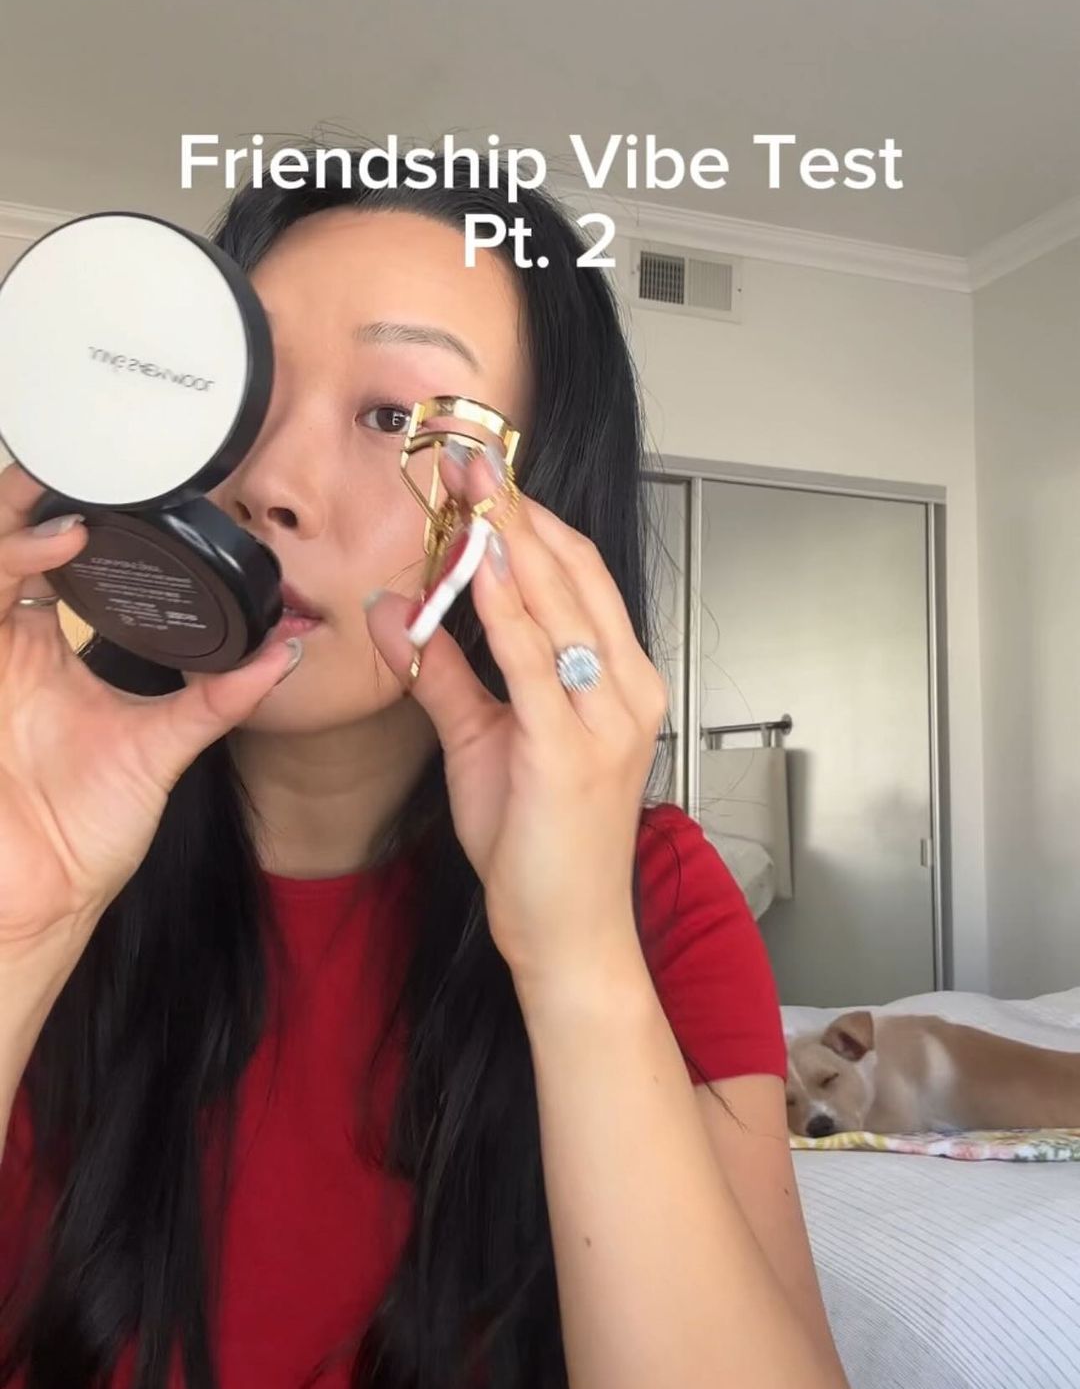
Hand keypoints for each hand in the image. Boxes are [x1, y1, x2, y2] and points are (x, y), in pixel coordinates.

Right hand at [0, 463, 303, 962]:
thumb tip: (286, 651)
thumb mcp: (164, 749)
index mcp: (41, 650)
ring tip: (69, 515)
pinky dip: (8, 568)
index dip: (67, 512)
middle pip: (5, 543)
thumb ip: (220, 696)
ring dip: (14, 527)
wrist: (41, 902)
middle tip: (78, 470)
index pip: (46, 555)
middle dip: (26, 496)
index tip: (120, 488)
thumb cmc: (84, 832)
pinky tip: (46, 554)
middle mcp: (4, 647)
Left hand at [363, 450, 667, 999]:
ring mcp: (607, 716)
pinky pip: (534, 657)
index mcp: (620, 681)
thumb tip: (394, 610)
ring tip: (472, 485)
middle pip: (573, 573)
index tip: (484, 474)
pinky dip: (504, 602)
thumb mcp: (484, 741)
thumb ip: (442, 672)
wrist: (568, 933)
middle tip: (471, 454)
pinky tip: (477, 561)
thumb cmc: (540, 847)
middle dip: (517, 509)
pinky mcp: (574, 747)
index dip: (531, 519)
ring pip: (558, 602)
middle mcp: (626, 689)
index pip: (579, 576)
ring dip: (509, 537)